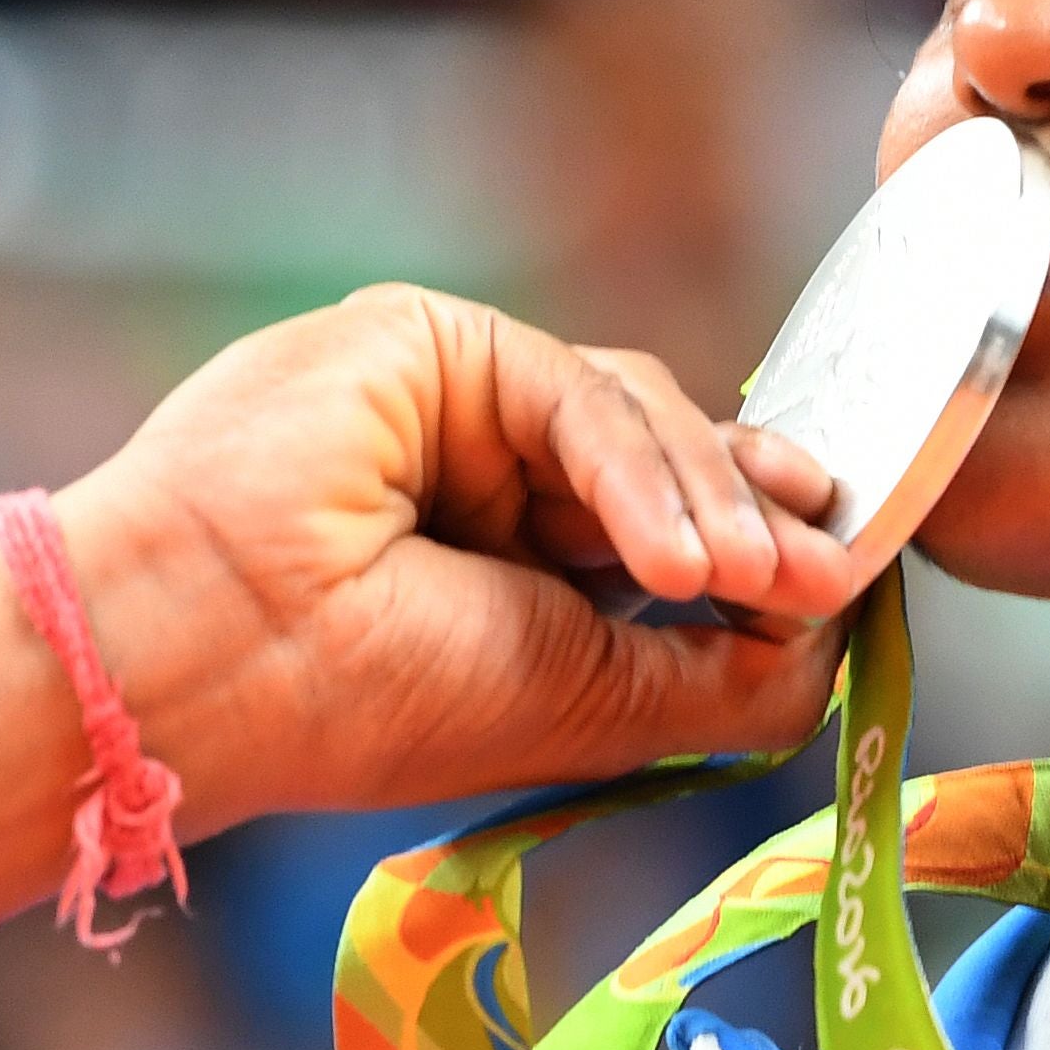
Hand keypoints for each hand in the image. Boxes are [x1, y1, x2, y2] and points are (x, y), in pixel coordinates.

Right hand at [0, 285, 853, 967]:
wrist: (208, 664)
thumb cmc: (365, 705)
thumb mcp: (585, 705)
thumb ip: (715, 674)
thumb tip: (833, 626)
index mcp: (508, 566)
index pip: (665, 532)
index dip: (759, 546)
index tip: (841, 585)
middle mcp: (486, 474)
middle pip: (669, 458)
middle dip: (762, 512)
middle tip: (833, 566)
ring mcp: (457, 401)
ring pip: (637, 416)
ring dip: (713, 504)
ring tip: (751, 581)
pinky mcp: (433, 344)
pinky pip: (576, 393)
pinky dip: (641, 476)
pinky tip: (676, 560)